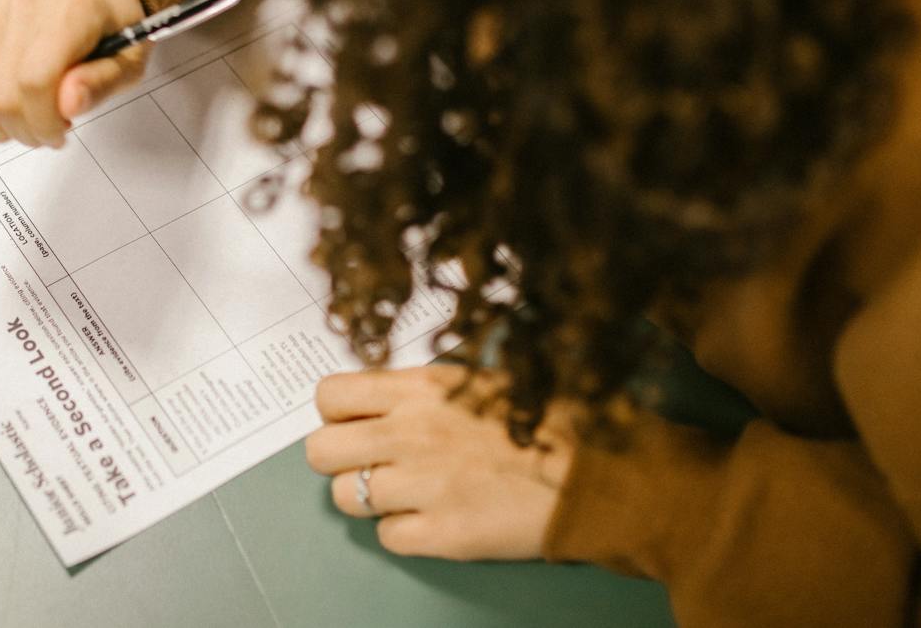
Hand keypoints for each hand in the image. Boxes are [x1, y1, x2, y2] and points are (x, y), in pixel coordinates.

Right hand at [0, 0, 148, 148]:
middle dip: (21, 131)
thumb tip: (66, 106)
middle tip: (45, 132)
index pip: (35, 81)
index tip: (59, 133)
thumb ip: (101, 83)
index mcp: (71, 10)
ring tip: (21, 122)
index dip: (43, 122)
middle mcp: (24, 5)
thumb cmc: (112, 22)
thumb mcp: (131, 57)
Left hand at [304, 365, 576, 561]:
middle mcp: (412, 432)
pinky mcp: (443, 534)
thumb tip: (379, 400)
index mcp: (421, 388)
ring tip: (407, 493)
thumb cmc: (548, 424)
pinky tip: (433, 518)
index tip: (357, 423)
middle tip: (373, 464)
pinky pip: (387, 536)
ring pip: (346, 497)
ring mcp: (424, 485)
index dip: (338, 413)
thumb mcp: (479, 383)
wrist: (598, 476)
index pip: (330, 394)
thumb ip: (422, 391)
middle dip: (341, 459)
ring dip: (370, 498)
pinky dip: (404, 531)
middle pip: (322, 450)